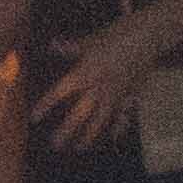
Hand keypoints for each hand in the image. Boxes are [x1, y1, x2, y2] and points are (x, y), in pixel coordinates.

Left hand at [34, 21, 153, 151]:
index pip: (59, 93)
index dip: (45, 106)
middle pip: (78, 114)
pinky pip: (124, 115)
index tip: (34, 118)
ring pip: (100, 120)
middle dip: (66, 131)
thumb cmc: (118, 34)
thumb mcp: (91, 40)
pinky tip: (114, 138)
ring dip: (89, 135)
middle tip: (55, 145)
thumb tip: (53, 45)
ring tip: (79, 148)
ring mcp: (115, 94)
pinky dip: (118, 127)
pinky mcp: (132, 94)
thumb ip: (71, 48)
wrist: (148, 36)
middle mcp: (97, 88)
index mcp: (84, 74)